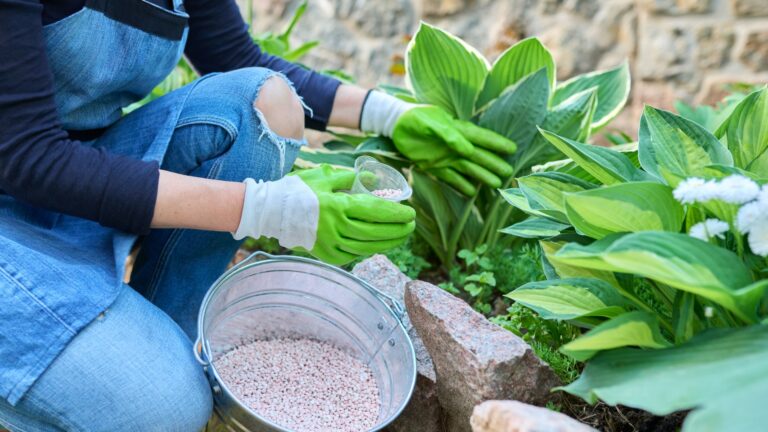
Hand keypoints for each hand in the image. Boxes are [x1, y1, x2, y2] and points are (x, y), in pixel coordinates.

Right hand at [233, 165, 415, 264]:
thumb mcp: (324, 176)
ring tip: (401, 237)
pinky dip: (369, 250)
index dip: (397, 214)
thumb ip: (350, 178)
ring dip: (388, 243)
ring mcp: (332, 245)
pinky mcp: (326, 255)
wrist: (269, 212)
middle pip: (377, 232)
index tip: (411, 213)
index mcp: (339, 206)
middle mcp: (337, 228)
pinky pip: (354, 255)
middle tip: (411, 226)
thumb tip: (373, 179)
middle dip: (398, 230)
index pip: (376, 212)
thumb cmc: (297, 190)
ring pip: (368, 247)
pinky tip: (378, 245)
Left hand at [360, 91, 516, 195]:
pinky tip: (472, 192)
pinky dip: (461, 185)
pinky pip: (451, 177)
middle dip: (493, 163)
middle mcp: (455, 145)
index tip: (512, 149)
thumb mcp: (430, 123)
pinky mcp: (435, 166)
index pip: (481, 138)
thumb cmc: (414, 118)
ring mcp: (446, 157)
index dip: (496, 143)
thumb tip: (467, 149)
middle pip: (478, 156)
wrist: (395, 125)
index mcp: (457, 130)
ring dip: (481, 176)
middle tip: (508, 173)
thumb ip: (448, 135)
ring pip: (468, 168)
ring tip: (495, 185)